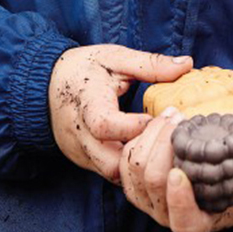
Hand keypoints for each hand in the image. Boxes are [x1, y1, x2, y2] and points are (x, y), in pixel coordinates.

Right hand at [49, 44, 192, 182]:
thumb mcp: (115, 57)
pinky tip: (149, 152)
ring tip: (160, 147)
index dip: (135, 126)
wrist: (44, 84)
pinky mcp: (84, 161)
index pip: (105, 125)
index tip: (161, 117)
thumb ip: (150, 64)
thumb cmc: (84, 67)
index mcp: (86, 103)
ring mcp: (80, 152)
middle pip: (111, 162)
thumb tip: (187, 64)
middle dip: (142, 155)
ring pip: (112, 174)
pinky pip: (109, 172)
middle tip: (167, 140)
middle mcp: (79, 134)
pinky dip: (130, 167)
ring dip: (138, 164)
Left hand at [119, 109, 232, 231]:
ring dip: (153, 134)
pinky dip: (141, 135)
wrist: (216, 180)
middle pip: (152, 182)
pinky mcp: (133, 179)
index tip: (180, 173)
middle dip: (163, 145)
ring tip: (174, 114)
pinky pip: (127, 156)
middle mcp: (166, 214)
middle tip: (181, 119)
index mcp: (196, 222)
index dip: (178, 200)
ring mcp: (146, 198)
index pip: (182, 221)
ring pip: (136, 167)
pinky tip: (162, 120)